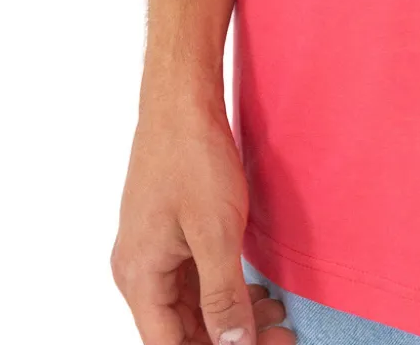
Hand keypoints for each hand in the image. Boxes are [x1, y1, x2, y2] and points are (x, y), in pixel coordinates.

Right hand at [111, 96, 293, 342]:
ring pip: (190, 307)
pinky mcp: (169, 235)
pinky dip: (224, 291)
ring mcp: (153, 252)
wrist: (181, 98)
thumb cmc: (192, 156)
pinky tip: (258, 292)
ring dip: (231, 317)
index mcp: (139, 278)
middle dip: (229, 338)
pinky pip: (193, 280)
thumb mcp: (215, 232)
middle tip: (280, 336)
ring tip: (277, 317)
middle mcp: (139, 272)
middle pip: (181, 331)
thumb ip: (223, 296)